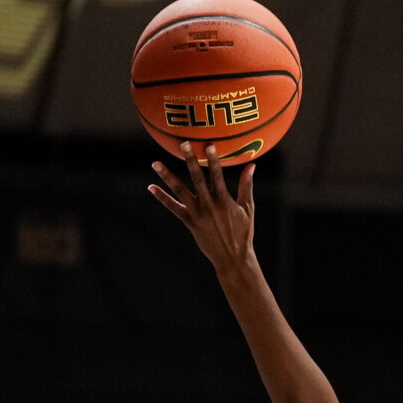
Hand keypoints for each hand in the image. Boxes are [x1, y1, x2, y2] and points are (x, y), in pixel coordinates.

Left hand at [149, 141, 256, 274]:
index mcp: (223, 199)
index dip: (213, 160)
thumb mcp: (248, 208)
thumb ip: (246, 186)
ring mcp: (197, 213)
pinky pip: (172, 208)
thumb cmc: (243, 233)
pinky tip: (151, 188)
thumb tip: (252, 165)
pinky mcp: (189, 222)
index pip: (217, 175)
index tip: (208, 145)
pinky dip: (161, 198)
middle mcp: (208, 204)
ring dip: (167, 176)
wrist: (232, 258)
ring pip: (179, 191)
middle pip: (197, 178)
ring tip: (155, 163)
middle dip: (190, 160)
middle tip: (183, 144)